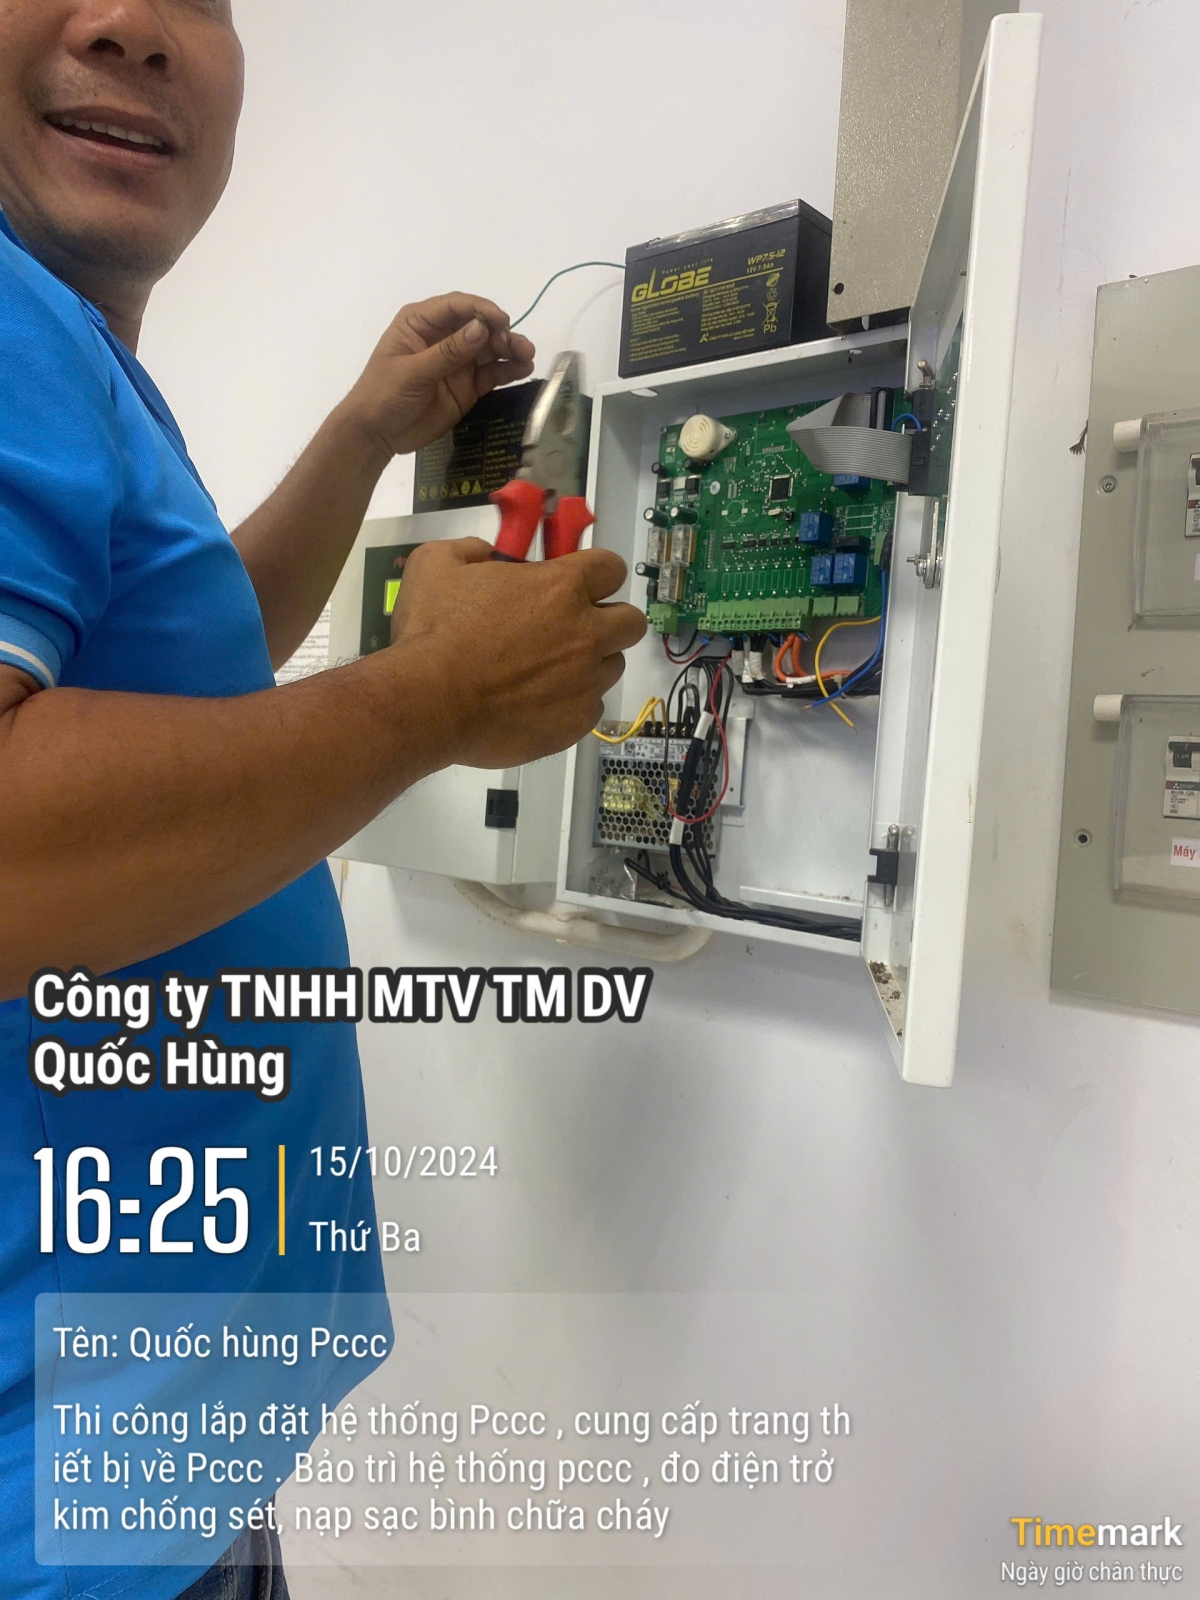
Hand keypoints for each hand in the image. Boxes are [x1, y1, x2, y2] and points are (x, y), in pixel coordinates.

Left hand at [342, 294, 535, 460]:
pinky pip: (491, 374)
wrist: (376, 434)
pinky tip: (522, 370)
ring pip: (489, 349)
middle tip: (519, 346)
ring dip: (509, 351)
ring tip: (527, 357)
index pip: (456, 306)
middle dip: (500, 333)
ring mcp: (457, 362)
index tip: (502, 322)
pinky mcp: (467, 385)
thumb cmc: (383, 394)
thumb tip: (481, 329)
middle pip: (478, 327)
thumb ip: (448, 352)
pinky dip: (507, 371)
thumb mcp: (413, 372)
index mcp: (421, 322)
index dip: (481, 310)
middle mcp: (442, 336)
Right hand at [386, 538, 647, 768]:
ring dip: (591, 664)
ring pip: (613, 667)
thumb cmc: (434, 631)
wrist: (430, 702)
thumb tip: (485, 554)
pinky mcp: (577, 722)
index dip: (597, 574)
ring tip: (550, 671)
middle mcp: (586, 633)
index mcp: (561, 587)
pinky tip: (539, 703)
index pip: (612, 568)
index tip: (579, 584)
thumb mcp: (435, 565)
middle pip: (631, 622)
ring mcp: (586, 681)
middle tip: (574, 629)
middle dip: (610, 621)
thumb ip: (469, 550)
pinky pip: (591, 709)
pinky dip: (572, 704)